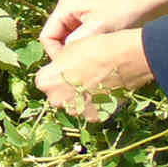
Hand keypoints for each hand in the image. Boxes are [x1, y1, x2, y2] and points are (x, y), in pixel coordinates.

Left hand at [33, 29, 154, 120]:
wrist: (122, 58)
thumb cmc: (95, 49)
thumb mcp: (67, 51)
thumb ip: (57, 68)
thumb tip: (59, 74)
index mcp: (44, 82)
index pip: (45, 81)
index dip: (58, 75)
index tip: (68, 70)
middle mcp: (56, 100)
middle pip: (58, 95)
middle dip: (67, 89)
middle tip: (84, 78)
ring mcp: (74, 110)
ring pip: (75, 105)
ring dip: (82, 99)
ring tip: (97, 84)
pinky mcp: (93, 117)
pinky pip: (91, 112)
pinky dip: (96, 105)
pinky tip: (105, 92)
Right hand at [39, 0, 167, 56]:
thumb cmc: (126, 9)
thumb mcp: (99, 28)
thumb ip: (77, 44)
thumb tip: (63, 65)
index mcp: (65, 7)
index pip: (47, 37)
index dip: (55, 55)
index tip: (71, 68)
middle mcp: (70, 11)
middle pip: (58, 41)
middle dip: (68, 56)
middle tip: (83, 71)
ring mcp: (82, 18)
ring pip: (71, 43)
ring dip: (80, 55)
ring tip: (93, 66)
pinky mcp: (95, 24)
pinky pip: (84, 42)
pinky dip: (90, 51)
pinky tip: (101, 59)